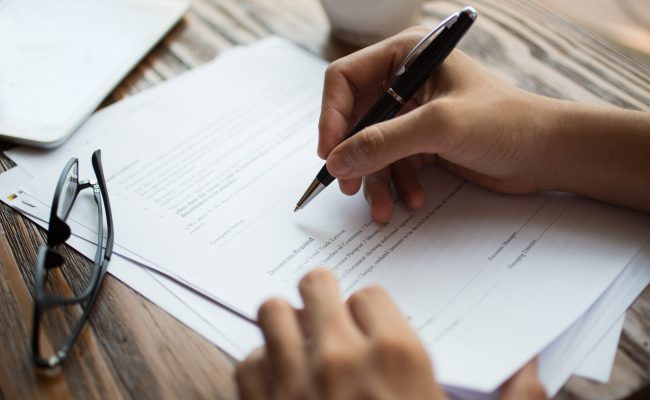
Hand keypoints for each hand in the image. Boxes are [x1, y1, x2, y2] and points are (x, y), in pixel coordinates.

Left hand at [235, 268, 546, 399]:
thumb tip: (533, 372)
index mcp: (398, 356)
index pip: (370, 295)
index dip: (370, 311)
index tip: (370, 327)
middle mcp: (340, 357)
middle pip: (316, 285)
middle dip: (322, 296)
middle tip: (328, 316)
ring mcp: (294, 381)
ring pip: (272, 312)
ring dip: (285, 323)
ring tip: (299, 341)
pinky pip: (247, 362)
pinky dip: (260, 366)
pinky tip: (279, 383)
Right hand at [318, 27, 649, 221]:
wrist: (546, 154)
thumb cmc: (505, 123)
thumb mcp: (440, 126)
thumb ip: (384, 141)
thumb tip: (336, 160)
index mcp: (406, 55)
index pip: (345, 79)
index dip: (331, 116)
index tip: (329, 153)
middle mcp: (404, 81)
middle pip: (354, 118)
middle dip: (352, 155)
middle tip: (348, 185)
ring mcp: (412, 113)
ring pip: (371, 147)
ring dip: (374, 179)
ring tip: (383, 208)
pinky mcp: (421, 142)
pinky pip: (391, 164)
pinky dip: (396, 184)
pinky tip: (413, 200)